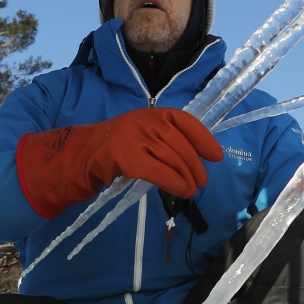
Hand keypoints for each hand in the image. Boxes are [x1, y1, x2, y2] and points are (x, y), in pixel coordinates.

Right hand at [17, 108, 222, 218]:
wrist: (86, 152)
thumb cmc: (122, 144)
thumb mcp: (146, 131)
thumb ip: (168, 138)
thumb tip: (198, 157)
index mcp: (154, 113)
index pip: (186, 122)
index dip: (204, 139)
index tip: (216, 156)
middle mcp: (146, 122)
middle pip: (181, 146)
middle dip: (196, 167)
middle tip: (201, 182)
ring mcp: (136, 139)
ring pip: (172, 160)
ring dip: (187, 179)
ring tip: (192, 190)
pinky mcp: (127, 159)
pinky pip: (159, 173)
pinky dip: (173, 183)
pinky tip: (180, 191)